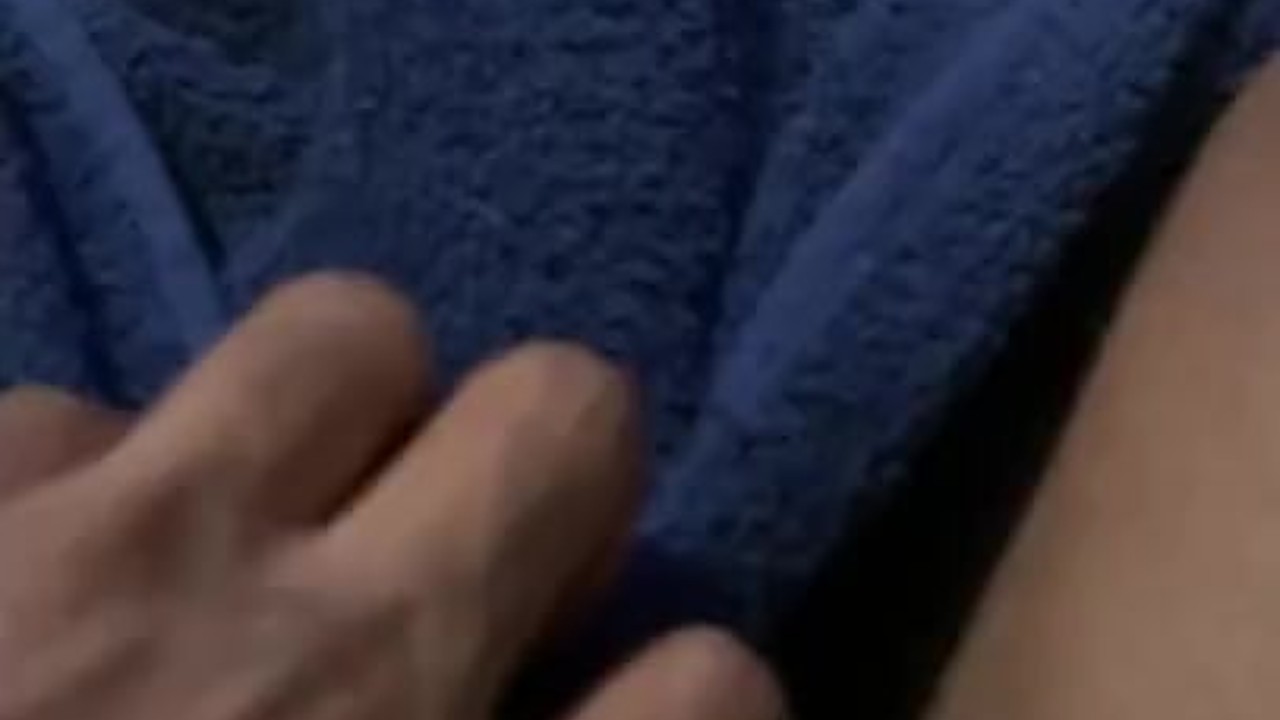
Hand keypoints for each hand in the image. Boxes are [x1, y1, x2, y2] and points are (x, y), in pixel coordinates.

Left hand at [0, 275, 783, 719]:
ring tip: (248, 535)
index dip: (688, 698)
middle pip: (568, 414)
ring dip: (333, 424)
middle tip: (458, 566)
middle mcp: (326, 681)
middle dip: (548, 477)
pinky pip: (57, 411)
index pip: (720, 685)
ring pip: (344, 333)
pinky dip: (56, 500)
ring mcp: (109, 568)